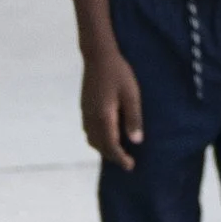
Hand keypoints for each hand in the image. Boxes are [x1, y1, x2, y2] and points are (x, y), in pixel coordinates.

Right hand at [80, 47, 143, 169]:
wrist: (98, 56)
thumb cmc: (118, 73)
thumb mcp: (131, 95)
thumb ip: (133, 118)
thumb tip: (136, 141)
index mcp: (104, 116)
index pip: (111, 145)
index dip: (120, 158)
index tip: (130, 166)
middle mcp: (91, 118)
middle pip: (99, 145)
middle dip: (111, 156)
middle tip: (126, 161)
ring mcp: (85, 112)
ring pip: (91, 139)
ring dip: (103, 148)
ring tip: (117, 150)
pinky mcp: (84, 107)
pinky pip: (88, 130)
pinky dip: (97, 138)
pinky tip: (107, 134)